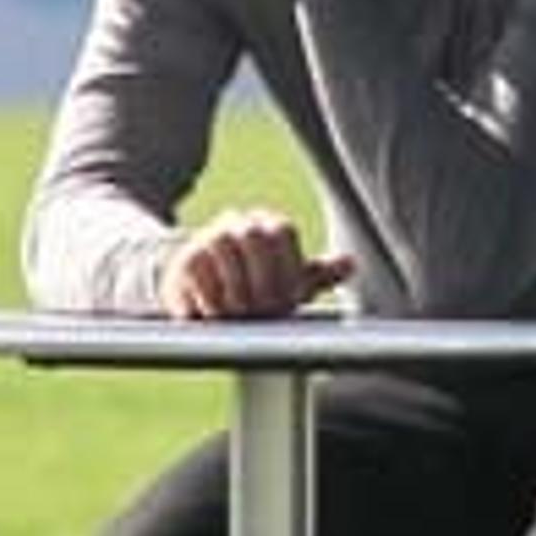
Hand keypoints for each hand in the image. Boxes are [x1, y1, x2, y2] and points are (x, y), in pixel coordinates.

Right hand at [160, 208, 355, 318]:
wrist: (206, 300)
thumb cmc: (256, 291)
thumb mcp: (291, 284)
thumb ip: (319, 274)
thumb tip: (350, 264)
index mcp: (269, 225)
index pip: (282, 231)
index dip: (288, 267)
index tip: (289, 298)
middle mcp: (238, 223)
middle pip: (254, 238)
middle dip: (262, 279)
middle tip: (264, 308)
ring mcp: (209, 238)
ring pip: (225, 252)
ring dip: (236, 290)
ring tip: (241, 312)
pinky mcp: (185, 260)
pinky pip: (199, 272)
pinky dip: (211, 298)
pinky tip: (217, 311)